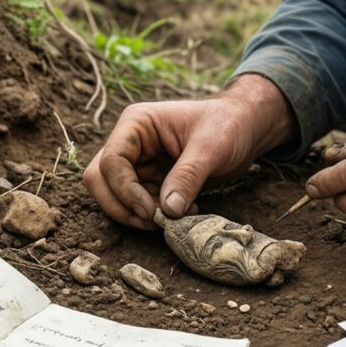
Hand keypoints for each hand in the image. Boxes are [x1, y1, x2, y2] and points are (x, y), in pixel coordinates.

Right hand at [84, 75, 295, 228]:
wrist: (245, 129)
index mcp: (136, 124)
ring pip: (115, 197)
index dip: (125, 191)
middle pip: (100, 181)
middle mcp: (130, 143)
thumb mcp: (211, 147)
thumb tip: (167, 211)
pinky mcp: (150, 181)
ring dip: (140, 215)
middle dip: (122, 207)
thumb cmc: (228, 126)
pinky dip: (154, 216)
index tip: (151, 212)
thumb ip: (188, 176)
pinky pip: (137, 205)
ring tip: (177, 216)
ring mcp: (138, 163)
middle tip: (155, 222)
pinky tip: (184, 212)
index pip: (111, 162)